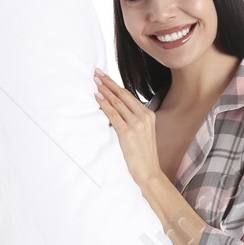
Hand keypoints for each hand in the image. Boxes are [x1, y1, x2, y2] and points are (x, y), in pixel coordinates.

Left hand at [93, 69, 163, 186]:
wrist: (149, 171)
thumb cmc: (143, 152)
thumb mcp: (142, 131)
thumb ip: (132, 117)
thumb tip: (115, 105)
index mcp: (148, 115)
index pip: (128, 95)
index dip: (114, 84)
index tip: (104, 75)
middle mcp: (144, 117)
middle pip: (122, 95)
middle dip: (107, 83)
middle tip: (96, 73)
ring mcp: (136, 125)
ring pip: (117, 102)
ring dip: (103, 91)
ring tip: (94, 82)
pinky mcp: (127, 133)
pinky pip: (113, 114)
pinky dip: (104, 104)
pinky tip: (97, 97)